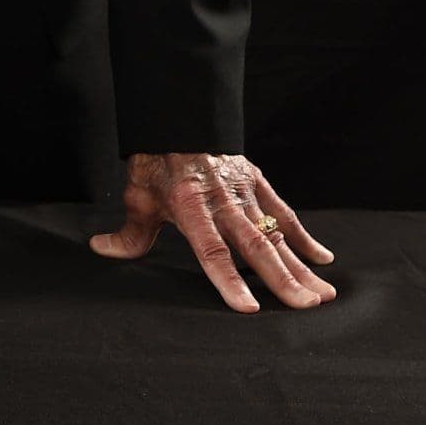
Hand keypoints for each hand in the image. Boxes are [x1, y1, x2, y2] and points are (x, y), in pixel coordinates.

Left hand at [89, 152, 336, 312]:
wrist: (176, 117)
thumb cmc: (155, 160)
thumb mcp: (137, 195)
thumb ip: (129, 231)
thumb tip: (101, 250)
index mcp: (191, 206)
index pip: (212, 251)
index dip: (228, 280)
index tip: (248, 308)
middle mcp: (222, 201)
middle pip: (255, 246)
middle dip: (282, 279)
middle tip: (304, 307)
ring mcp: (244, 191)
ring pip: (276, 234)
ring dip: (300, 265)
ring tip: (322, 294)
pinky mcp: (257, 181)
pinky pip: (284, 211)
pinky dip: (304, 236)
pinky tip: (324, 259)